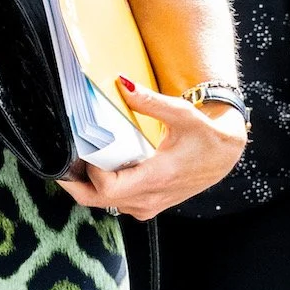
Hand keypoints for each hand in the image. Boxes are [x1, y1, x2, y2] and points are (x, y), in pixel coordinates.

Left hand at [60, 81, 245, 220]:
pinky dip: (102, 189)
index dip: (89, 173)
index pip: (108, 189)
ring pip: (104, 204)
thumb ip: (150, 101)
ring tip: (81, 158)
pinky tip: (100, 167)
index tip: (83, 149)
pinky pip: (116, 203)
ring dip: (88, 185)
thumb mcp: (181, 113)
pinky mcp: (148, 206)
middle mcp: (149, 199)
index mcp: (156, 178)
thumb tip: (123, 84)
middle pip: (97, 201)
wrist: (226, 156)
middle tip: (64, 160)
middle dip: (76, 183)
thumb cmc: (207, 136)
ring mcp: (148, 206)